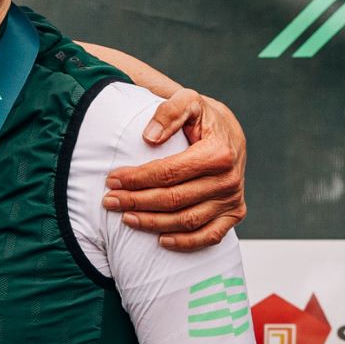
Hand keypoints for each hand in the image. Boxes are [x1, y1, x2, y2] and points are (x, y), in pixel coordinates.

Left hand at [105, 90, 247, 250]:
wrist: (230, 133)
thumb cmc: (203, 118)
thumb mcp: (188, 101)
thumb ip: (169, 112)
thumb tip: (148, 137)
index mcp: (218, 153)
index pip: (169, 173)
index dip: (137, 179)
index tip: (111, 180)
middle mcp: (228, 180)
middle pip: (174, 199)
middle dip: (137, 202)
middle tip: (110, 201)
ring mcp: (232, 199)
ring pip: (187, 221)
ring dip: (153, 223)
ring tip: (126, 218)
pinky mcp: (234, 213)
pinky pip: (210, 236)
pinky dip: (186, 243)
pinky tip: (161, 240)